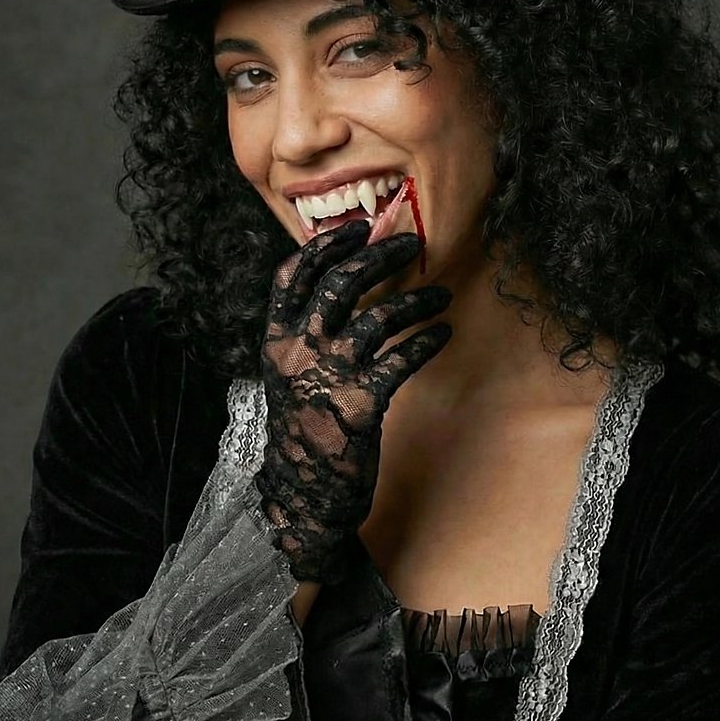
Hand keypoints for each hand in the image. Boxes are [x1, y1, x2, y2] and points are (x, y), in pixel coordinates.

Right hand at [253, 219, 452, 584]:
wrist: (304, 491)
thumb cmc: (304, 427)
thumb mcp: (289, 374)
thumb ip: (306, 333)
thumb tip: (342, 284)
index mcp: (276, 340)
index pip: (291, 276)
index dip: (325, 246)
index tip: (356, 228)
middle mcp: (298, 351)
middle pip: (340, 284)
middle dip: (379, 256)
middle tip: (409, 244)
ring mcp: (329, 376)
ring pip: (378, 317)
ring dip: (416, 301)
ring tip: (441, 297)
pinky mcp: (360, 404)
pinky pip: (402, 360)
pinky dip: (427, 342)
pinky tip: (442, 335)